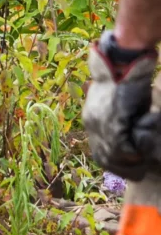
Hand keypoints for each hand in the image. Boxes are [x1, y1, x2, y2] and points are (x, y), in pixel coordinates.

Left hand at [86, 33, 160, 178]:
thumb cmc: (126, 80)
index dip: (114, 161)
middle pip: (102, 157)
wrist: (123, 63)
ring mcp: (100, 123)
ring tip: (142, 166)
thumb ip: (120, 118)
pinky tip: (143, 155)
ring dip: (128, 165)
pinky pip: (121, 148)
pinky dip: (133, 155)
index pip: (98, 150)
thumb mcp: (119, 103)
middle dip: (121, 168)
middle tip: (138, 172)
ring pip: (111, 157)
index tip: (129, 167)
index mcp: (91, 119)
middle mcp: (91, 123)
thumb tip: (129, 132)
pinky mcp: (112, 121)